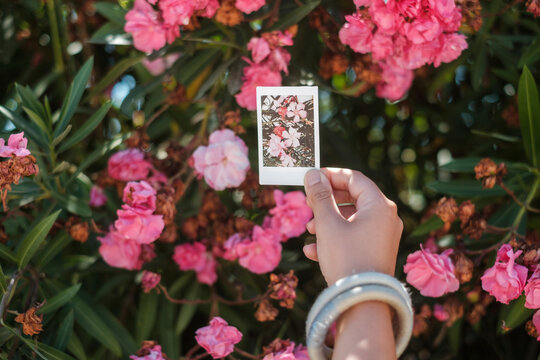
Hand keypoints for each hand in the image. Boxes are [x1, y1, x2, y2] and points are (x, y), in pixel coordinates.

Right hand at [303, 168, 402, 284]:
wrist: (363, 303)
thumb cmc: (346, 258)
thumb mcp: (328, 224)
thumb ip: (319, 196)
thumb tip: (313, 174)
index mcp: (379, 206)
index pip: (354, 179)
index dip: (331, 175)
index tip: (311, 177)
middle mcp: (386, 218)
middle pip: (353, 199)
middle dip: (327, 202)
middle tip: (308, 203)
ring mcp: (383, 237)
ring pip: (351, 220)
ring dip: (328, 222)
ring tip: (309, 230)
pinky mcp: (377, 253)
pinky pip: (354, 238)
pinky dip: (335, 239)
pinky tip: (313, 251)